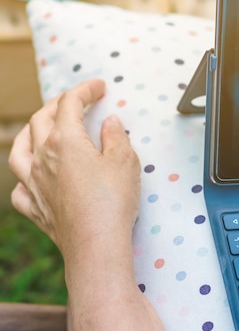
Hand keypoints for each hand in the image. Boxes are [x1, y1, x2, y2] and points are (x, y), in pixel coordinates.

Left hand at [9, 79, 139, 256]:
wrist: (95, 244)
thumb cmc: (112, 201)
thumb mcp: (125, 161)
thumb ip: (116, 137)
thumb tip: (108, 122)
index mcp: (65, 141)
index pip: (70, 104)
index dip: (84, 90)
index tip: (98, 86)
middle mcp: (42, 158)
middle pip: (41, 120)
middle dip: (58, 104)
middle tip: (77, 100)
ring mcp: (33, 183)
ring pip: (20, 148)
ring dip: (31, 132)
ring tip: (41, 128)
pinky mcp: (34, 207)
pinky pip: (20, 185)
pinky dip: (25, 175)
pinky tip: (35, 176)